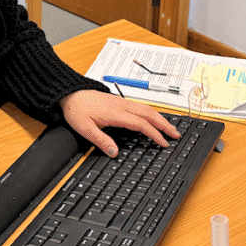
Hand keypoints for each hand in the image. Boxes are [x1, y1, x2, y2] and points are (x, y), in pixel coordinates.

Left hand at [59, 90, 180, 156]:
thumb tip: (114, 152)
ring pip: (146, 108)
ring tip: (170, 128)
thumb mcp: (84, 128)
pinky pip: (140, 106)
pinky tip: (154, 118)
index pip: (141, 124)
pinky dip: (151, 113)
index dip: (154, 134)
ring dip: (160, 118)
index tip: (163, 143)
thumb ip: (100, 141)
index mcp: (115, 113)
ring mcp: (121, 102)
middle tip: (176, 135)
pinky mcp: (119, 101)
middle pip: (149, 114)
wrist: (70, 93)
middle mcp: (122, 105)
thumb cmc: (76, 109)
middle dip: (164, 124)